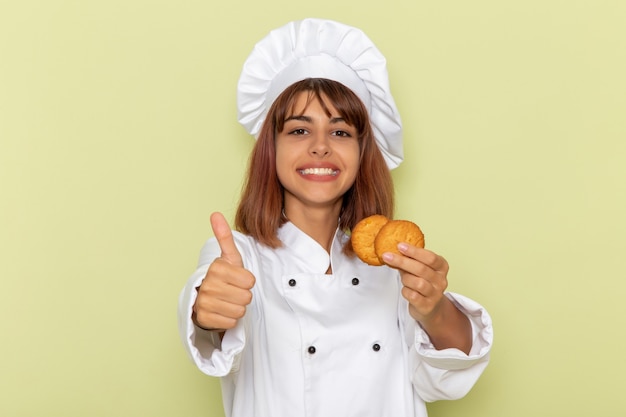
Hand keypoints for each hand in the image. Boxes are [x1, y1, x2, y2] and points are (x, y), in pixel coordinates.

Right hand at [192, 212, 255, 330]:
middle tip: (232, 291)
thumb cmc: (223, 277)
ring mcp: (204, 302)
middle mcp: (208, 285)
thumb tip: (215, 214)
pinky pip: (231, 322)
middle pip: (246, 297)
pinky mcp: (204, 318)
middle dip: (242, 295)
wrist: (205, 299)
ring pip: (239, 310)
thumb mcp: (228, 258)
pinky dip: (229, 319)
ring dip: (237, 307)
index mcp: (216, 268)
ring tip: (227, 301)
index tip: (236, 279)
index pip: (250, 281)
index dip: (247, 281)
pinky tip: (222, 311)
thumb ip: (224, 237)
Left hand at [381, 243, 448, 323]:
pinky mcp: (427, 306)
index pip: (430, 257)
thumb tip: (394, 250)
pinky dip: (405, 291)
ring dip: (405, 278)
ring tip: (402, 278)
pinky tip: (405, 289)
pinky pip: (413, 296)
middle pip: (422, 269)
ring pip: (418, 283)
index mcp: (441, 267)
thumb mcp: (420, 269)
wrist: (430, 306)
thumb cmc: (423, 282)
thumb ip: (410, 260)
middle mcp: (441, 280)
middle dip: (402, 262)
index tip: (400, 246)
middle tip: (387, 256)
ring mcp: (435, 294)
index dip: (415, 251)